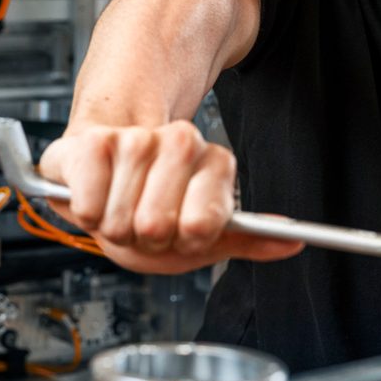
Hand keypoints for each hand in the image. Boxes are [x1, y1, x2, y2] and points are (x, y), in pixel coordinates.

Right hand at [38, 122, 302, 274]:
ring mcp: (137, 139)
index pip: (203, 223)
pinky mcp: (93, 142)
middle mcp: (181, 141)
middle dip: (147, 239)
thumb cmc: (150, 211)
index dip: (186, 241)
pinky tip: (95, 197)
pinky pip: (89, 208)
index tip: (182, 233)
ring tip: (120, 210)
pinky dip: (87, 215)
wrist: (101, 182)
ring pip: (122, 219)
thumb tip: (293, 241)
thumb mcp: (204, 235)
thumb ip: (246, 239)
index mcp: (216, 162)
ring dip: (115, 227)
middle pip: (159, 225)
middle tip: (145, 225)